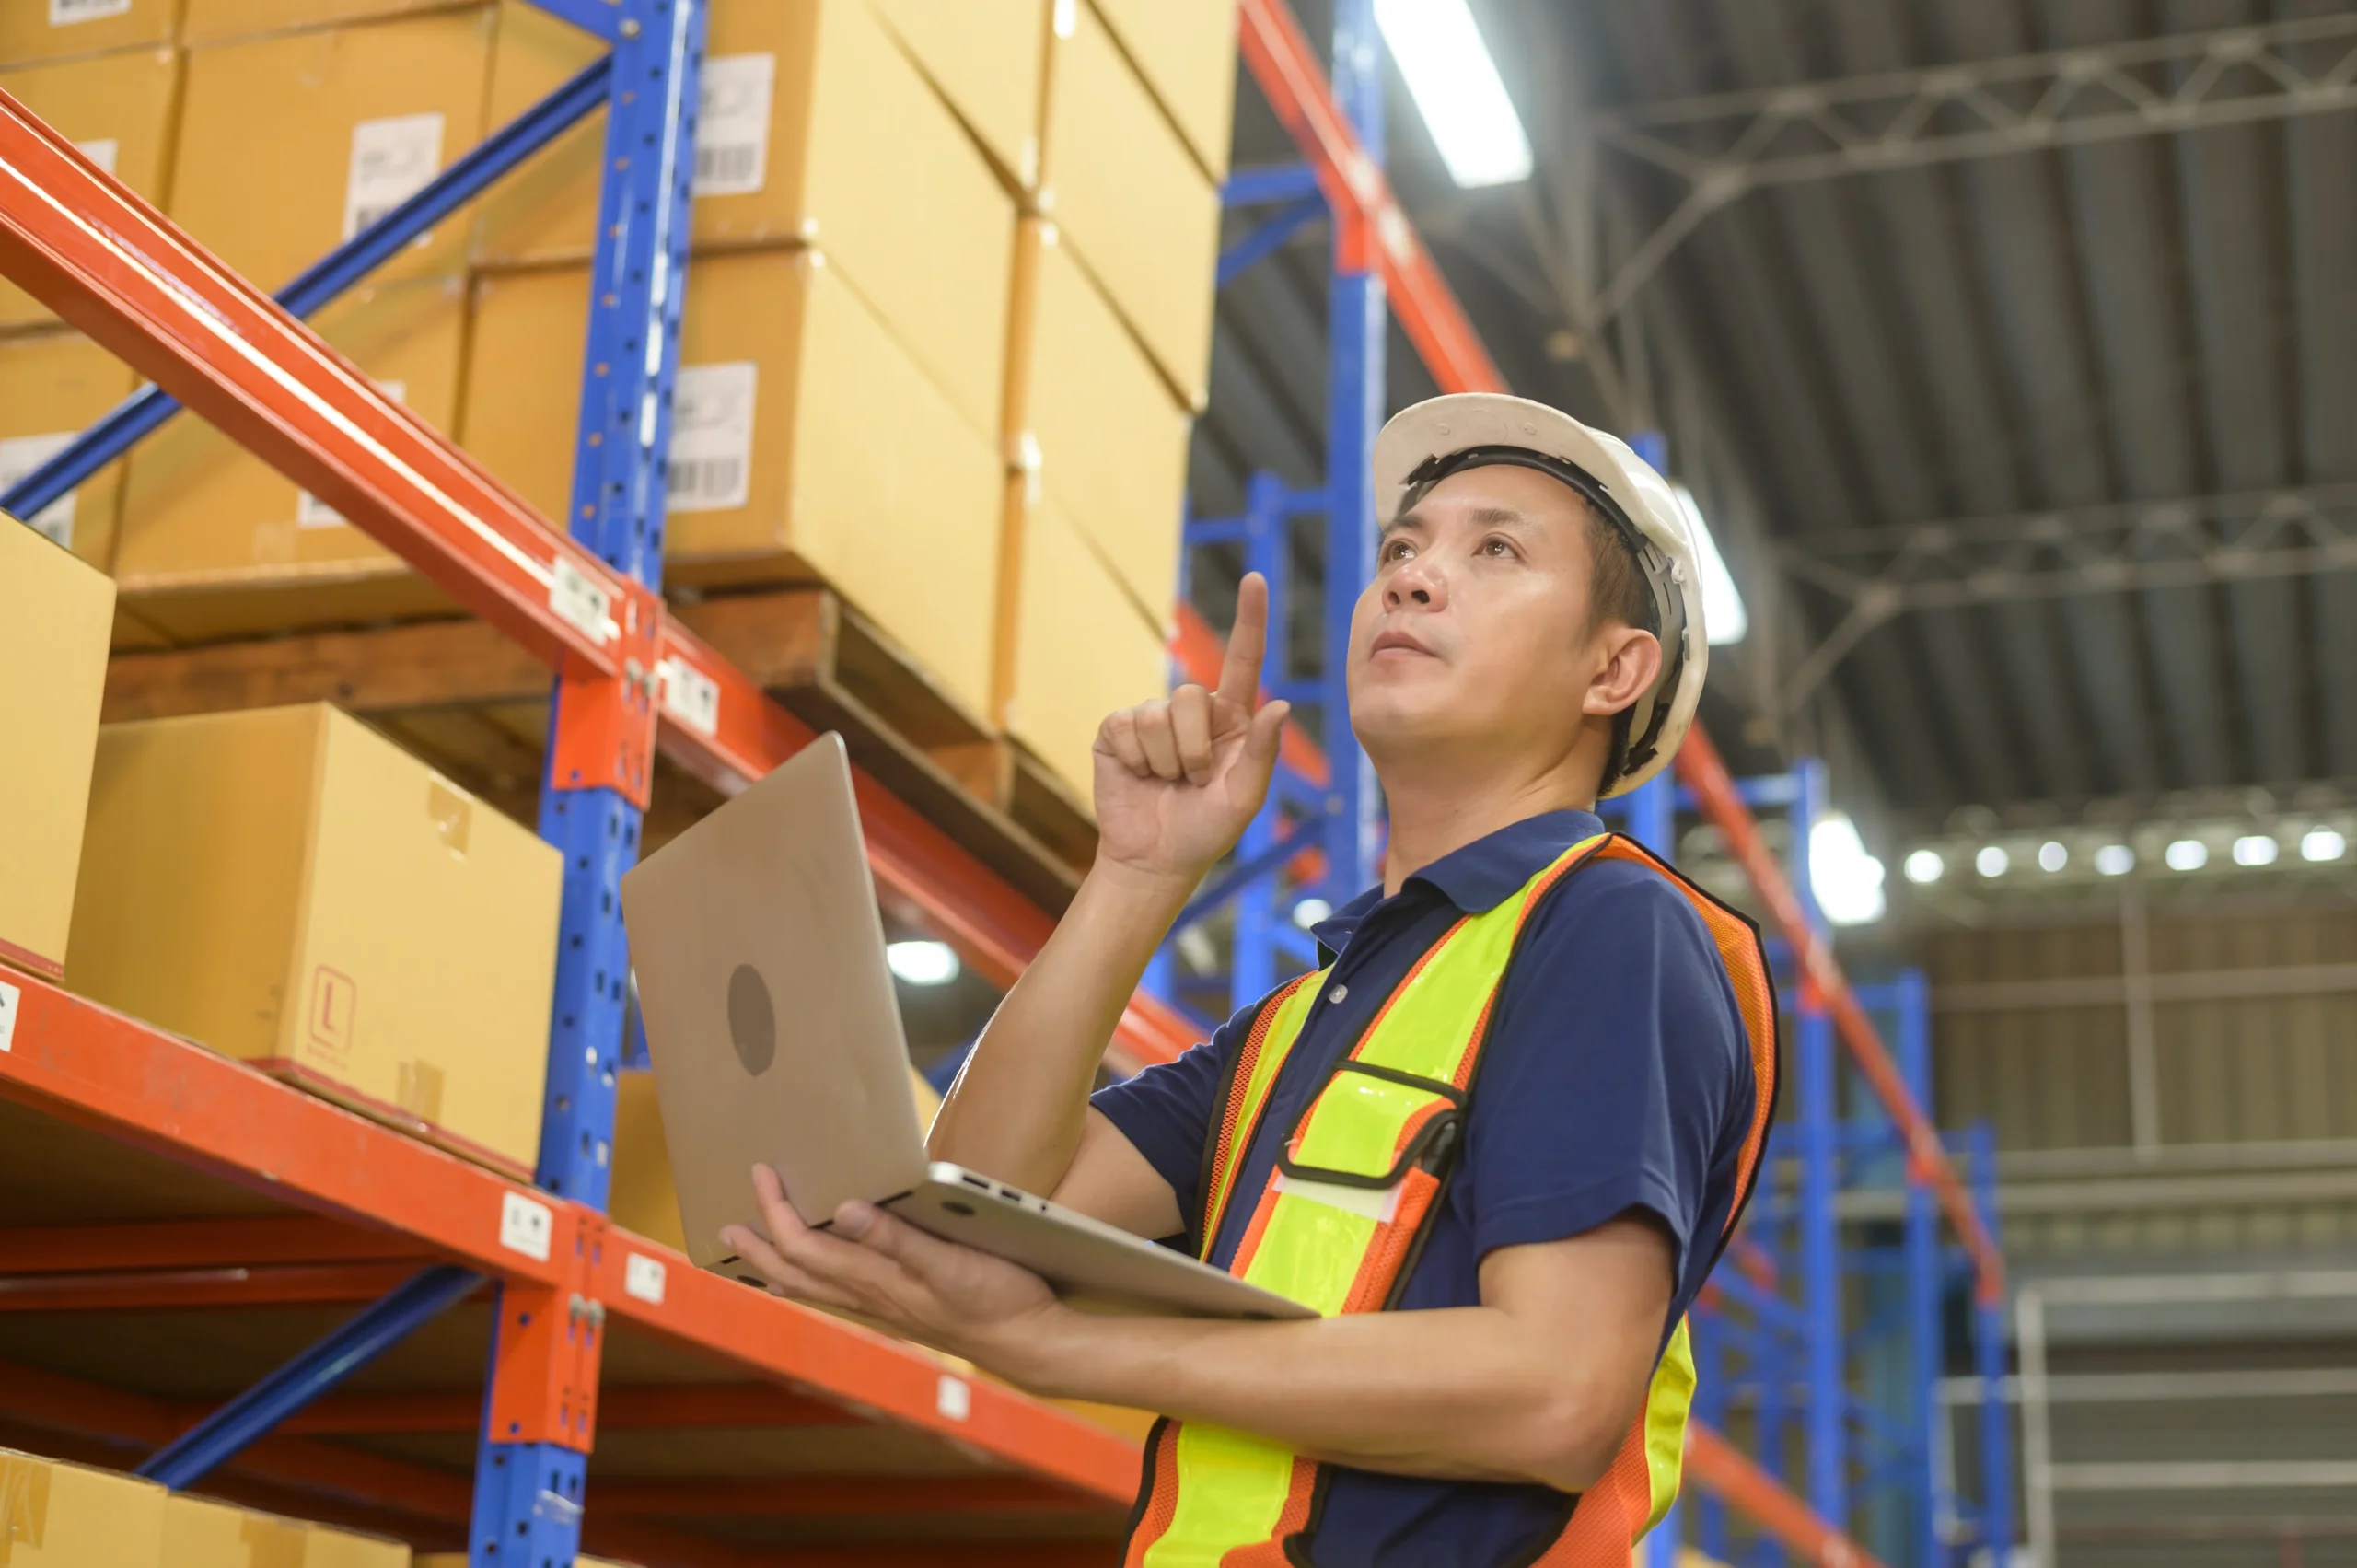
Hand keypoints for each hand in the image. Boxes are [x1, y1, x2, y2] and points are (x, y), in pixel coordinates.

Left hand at [721, 1165, 1066, 1372]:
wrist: (1028, 1342)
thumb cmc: (996, 1297)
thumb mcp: (950, 1260)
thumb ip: (896, 1237)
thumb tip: (844, 1208)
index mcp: (878, 1278)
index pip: (806, 1245)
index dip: (776, 1212)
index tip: (761, 1174)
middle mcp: (871, 1296)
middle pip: (797, 1271)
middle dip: (759, 1246)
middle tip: (725, 1227)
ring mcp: (885, 1308)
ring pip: (813, 1290)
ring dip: (776, 1269)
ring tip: (750, 1257)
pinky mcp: (902, 1311)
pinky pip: (839, 1298)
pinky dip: (811, 1286)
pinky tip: (810, 1284)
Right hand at [1093, 572, 1290, 883]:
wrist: (1154, 860)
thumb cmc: (1206, 830)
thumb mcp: (1244, 798)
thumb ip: (1262, 752)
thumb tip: (1280, 706)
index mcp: (1232, 720)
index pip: (1243, 660)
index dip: (1249, 619)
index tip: (1255, 579)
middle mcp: (1192, 711)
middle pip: (1190, 697)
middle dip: (1192, 749)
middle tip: (1190, 781)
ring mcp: (1150, 718)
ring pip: (1158, 716)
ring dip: (1164, 761)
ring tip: (1165, 783)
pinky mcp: (1116, 730)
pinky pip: (1126, 727)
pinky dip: (1136, 760)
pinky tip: (1138, 777)